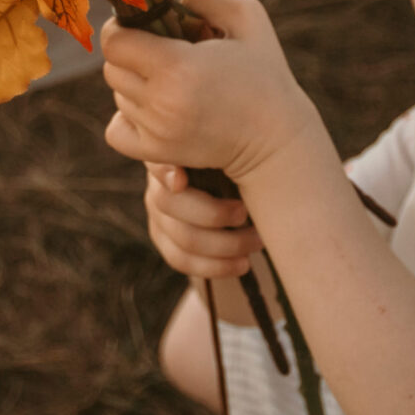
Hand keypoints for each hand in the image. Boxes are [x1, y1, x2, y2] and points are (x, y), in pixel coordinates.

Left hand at [99, 0, 321, 187]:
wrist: (276, 138)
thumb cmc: (263, 72)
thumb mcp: (247, 16)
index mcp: (177, 66)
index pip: (115, 42)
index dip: (122, 27)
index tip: (142, 25)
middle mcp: (161, 102)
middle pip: (112, 69)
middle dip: (132, 55)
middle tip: (162, 53)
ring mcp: (156, 132)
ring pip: (119, 96)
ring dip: (136, 84)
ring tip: (172, 82)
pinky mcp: (156, 153)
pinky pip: (116, 130)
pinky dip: (127, 117)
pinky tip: (153, 108)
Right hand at [142, 163, 259, 279]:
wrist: (239, 185)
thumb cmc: (242, 159)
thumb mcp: (237, 152)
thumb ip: (229, 149)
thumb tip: (225, 154)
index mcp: (175, 152)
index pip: (158, 162)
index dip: (164, 171)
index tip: (180, 181)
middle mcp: (159, 180)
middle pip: (169, 203)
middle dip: (213, 214)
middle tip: (245, 213)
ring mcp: (157, 210)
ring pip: (182, 237)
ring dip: (225, 245)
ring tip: (257, 242)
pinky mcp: (162, 236)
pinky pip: (181, 259)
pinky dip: (215, 266)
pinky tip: (242, 264)